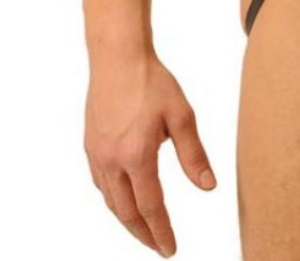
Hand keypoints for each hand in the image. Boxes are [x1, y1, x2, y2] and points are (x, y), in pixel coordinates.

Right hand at [84, 51, 216, 255]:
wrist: (118, 57)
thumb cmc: (152, 82)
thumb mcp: (181, 116)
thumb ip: (193, 154)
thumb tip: (208, 187)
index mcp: (136, 156)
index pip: (150, 207)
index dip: (161, 231)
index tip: (170, 249)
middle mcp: (112, 161)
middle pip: (126, 212)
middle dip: (143, 234)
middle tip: (159, 247)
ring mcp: (97, 155)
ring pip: (110, 201)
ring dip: (127, 220)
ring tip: (144, 230)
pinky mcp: (90, 145)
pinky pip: (100, 184)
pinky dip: (113, 199)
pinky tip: (123, 199)